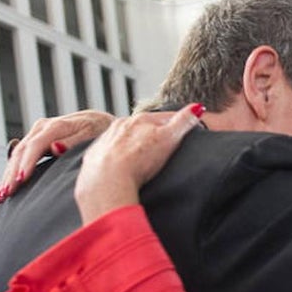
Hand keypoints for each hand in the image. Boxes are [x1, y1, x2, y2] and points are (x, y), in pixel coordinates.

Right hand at [0, 110, 115, 200]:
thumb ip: (73, 142)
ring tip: (0, 195)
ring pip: (17, 154)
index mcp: (57, 126)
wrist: (99, 122)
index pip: (36, 145)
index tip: (20, 180)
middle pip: (22, 151)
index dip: (27, 163)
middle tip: (5, 194)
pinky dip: (12, 171)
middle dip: (11, 173)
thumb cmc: (99, 131)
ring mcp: (37, 133)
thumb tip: (55, 148)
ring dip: (7, 174)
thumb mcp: (92, 134)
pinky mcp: (36, 139)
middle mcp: (43, 127)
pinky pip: (20, 155)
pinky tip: (5, 186)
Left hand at [74, 105, 204, 224]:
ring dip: (131, 144)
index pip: (164, 117)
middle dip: (151, 133)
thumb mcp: (169, 139)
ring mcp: (105, 141)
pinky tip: (120, 169)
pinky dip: (114, 159)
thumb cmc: (138, 162)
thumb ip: (183, 122)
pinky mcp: (94, 158)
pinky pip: (107, 155)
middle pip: (141, 126)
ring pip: (122, 138)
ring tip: (141, 158)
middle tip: (162, 145)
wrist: (106, 183)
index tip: (184, 129)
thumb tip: (196, 108)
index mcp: (140, 120)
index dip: (177, 123)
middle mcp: (120, 126)